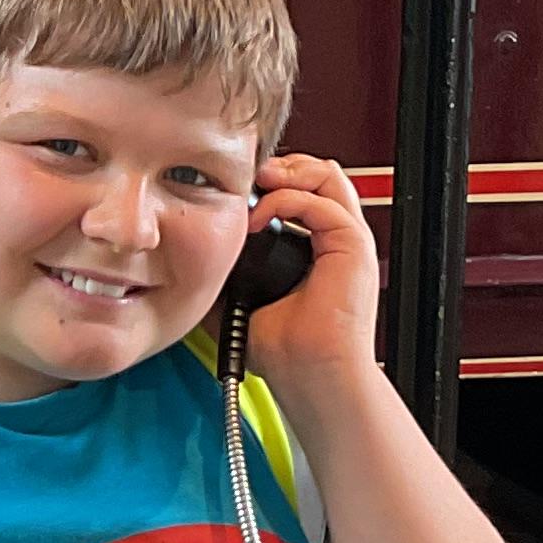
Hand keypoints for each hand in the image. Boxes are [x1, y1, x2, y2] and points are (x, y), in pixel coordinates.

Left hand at [238, 151, 378, 390]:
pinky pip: (323, 203)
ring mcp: (349, 242)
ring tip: (258, 185)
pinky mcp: (353, 248)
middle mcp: (338, 242)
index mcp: (320, 251)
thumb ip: (227, 275)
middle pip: (320, 174)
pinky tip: (260, 217)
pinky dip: (287, 200)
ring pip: (328, 176)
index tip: (241, 187)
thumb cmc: (287, 354)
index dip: (274, 181)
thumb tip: (190, 261)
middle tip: (251, 176)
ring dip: (288, 172)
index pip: (305, 193)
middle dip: (283, 165)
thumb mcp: (242, 302)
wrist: (311, 377)